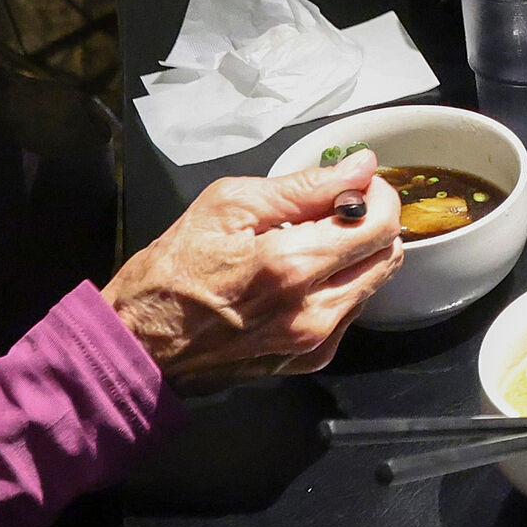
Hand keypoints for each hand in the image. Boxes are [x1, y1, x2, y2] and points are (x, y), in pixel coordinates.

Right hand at [104, 148, 403, 390]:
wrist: (139, 346)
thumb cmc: (172, 271)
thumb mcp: (227, 205)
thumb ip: (304, 186)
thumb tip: (361, 165)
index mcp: (291, 265)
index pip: (379, 225)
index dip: (378, 195)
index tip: (355, 184)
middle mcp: (312, 311)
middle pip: (388, 256)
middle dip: (374, 222)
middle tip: (339, 207)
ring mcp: (311, 342)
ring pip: (372, 284)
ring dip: (358, 255)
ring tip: (314, 240)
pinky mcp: (305, 361)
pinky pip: (348, 313)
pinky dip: (340, 286)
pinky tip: (303, 275)